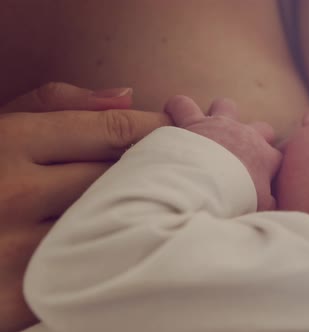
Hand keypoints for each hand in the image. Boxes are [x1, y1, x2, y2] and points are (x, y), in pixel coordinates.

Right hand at [0, 82, 171, 331]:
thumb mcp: (1, 125)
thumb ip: (57, 103)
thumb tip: (127, 96)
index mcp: (11, 142)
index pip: (115, 130)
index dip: (158, 131)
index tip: (178, 134)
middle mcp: (17, 192)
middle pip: (123, 177)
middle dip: (155, 172)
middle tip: (180, 171)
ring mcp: (20, 248)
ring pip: (117, 223)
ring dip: (142, 214)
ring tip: (155, 207)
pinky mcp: (21, 295)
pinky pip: (95, 266)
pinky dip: (117, 254)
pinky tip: (122, 245)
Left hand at [164, 95, 281, 210]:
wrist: (206, 185)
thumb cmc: (235, 197)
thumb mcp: (258, 205)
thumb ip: (267, 202)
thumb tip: (271, 203)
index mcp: (265, 157)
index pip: (276, 158)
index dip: (271, 166)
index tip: (265, 176)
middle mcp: (246, 134)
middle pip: (261, 127)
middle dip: (257, 135)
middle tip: (244, 151)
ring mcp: (220, 125)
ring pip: (226, 106)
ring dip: (220, 113)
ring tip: (210, 125)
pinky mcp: (193, 121)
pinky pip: (183, 105)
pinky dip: (178, 107)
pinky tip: (173, 112)